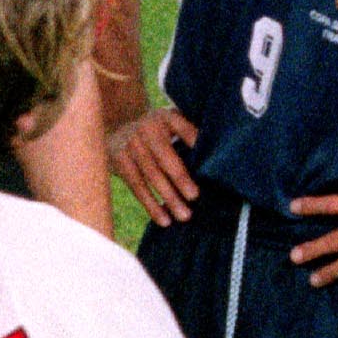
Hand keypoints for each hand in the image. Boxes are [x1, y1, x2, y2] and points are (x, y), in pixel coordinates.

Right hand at [110, 106, 199, 224]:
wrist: (119, 123)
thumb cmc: (159, 130)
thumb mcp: (173, 122)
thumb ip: (191, 134)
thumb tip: (218, 157)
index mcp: (165, 117)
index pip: (183, 129)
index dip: (195, 143)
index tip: (209, 163)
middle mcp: (146, 128)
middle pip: (165, 157)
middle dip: (180, 178)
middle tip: (195, 197)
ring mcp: (131, 145)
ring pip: (151, 176)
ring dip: (168, 198)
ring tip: (184, 216)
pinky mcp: (119, 161)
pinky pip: (137, 186)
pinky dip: (151, 205)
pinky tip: (164, 219)